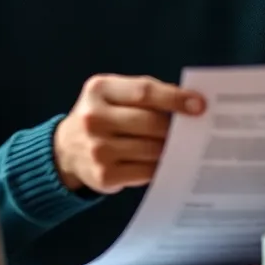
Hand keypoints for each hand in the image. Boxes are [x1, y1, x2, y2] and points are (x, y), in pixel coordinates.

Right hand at [53, 74, 205, 194]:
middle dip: (174, 128)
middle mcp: (94, 117)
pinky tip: (164, 163)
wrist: (65, 150)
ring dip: (169, 149)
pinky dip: (159, 167)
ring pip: (151, 148)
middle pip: (150, 122)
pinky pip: (145, 171)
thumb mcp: (111, 95)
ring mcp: (97, 148)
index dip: (175, 98)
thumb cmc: (100, 117)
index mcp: (99, 89)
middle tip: (192, 131)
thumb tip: (189, 103)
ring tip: (180, 147)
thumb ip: (143, 94)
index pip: (144, 91)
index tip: (200, 105)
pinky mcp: (104, 175)